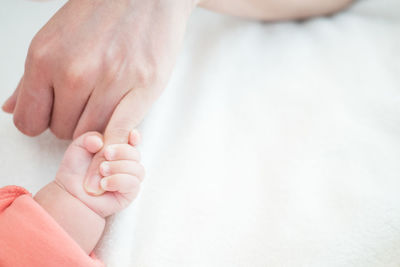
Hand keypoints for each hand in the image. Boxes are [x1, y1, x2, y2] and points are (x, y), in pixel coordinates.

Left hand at [3, 0, 192, 138]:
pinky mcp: (142, 87)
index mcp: (44, 58)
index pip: (30, 122)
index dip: (43, 122)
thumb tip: (11, 108)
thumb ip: (31, 79)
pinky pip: (120, 132)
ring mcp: (110, 80)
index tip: (57, 115)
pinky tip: (117, 139)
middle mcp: (74, 71)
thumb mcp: (54, 38)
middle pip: (62, 131)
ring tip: (106, 108)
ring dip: (96, 128)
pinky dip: (115, 143)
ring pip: (91, 134)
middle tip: (87, 105)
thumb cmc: (101, 12)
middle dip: (72, 123)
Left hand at [55, 130, 144, 217]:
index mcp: (118, 149)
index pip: (134, 141)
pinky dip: (118, 180)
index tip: (131, 134)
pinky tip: (104, 183)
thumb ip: (90, 138)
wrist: (71, 193)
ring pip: (138, 169)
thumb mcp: (79, 147)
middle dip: (122, 152)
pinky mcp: (129, 193)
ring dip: (119, 167)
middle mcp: (127, 163)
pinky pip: (133, 183)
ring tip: (102, 170)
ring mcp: (130, 178)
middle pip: (136, 154)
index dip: (135, 137)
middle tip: (106, 154)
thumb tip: (100, 141)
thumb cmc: (76, 170)